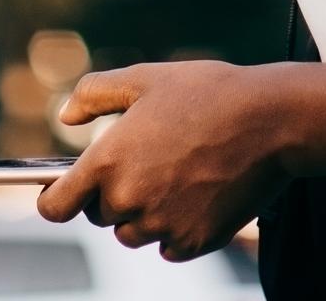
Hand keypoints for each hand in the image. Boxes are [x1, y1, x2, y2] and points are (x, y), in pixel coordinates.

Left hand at [33, 60, 292, 261]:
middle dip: (113, 195)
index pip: (56, 207)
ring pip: (134, 235)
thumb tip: (65, 117)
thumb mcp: (146, 78)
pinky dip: (176, 229)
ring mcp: (162, 225)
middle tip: (147, 163)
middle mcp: (129, 200)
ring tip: (175, 176)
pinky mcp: (194, 242)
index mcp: (108, 162)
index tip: (61, 194)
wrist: (271, 121)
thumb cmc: (208, 93)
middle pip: (100, 217)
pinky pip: (169, 247)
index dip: (54, 200)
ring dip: (144, 215)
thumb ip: (94, 94)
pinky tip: (197, 194)